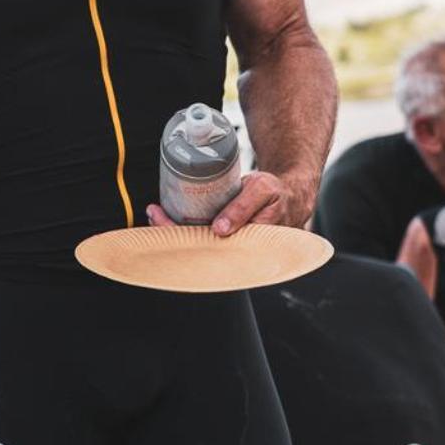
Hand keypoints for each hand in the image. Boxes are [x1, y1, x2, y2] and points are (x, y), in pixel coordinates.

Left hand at [147, 169, 309, 236]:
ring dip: (174, 230)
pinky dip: (184, 228)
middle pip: (197, 248)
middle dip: (171, 233)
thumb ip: (243, 208)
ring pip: (197, 244)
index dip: (179, 233)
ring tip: (156, 214)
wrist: (291, 195)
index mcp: (247, 245)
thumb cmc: (277, 193)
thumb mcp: (263, 191)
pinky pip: (202, 238)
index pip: (205, 246)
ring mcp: (232, 248)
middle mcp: (237, 252)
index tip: (160, 219)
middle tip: (154, 214)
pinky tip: (167, 219)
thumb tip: (220, 230)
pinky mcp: (227, 241)